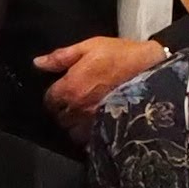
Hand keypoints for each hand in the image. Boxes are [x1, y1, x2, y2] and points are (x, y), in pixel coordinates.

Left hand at [36, 33, 169, 130]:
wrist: (151, 68)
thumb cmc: (120, 55)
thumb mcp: (89, 47)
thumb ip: (61, 57)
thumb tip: (38, 63)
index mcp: (70, 88)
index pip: (49, 100)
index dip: (53, 96)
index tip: (61, 92)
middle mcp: (78, 109)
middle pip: (59, 118)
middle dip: (63, 111)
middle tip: (73, 102)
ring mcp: (93, 122)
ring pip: (72, 132)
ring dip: (75, 125)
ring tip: (83, 116)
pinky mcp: (108, 128)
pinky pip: (90, 140)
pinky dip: (89, 135)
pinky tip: (95, 125)